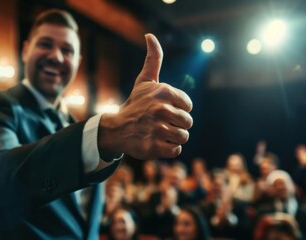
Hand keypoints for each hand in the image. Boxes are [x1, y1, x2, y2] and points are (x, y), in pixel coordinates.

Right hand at [99, 34, 192, 159]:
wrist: (116, 129)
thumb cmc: (135, 104)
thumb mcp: (145, 81)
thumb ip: (153, 59)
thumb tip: (150, 35)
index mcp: (164, 92)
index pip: (188, 106)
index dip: (178, 110)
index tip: (162, 110)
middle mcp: (161, 109)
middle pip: (187, 123)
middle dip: (176, 125)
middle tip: (159, 123)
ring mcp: (157, 129)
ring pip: (183, 137)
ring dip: (172, 137)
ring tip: (157, 132)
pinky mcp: (154, 147)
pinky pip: (175, 150)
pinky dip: (167, 149)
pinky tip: (155, 142)